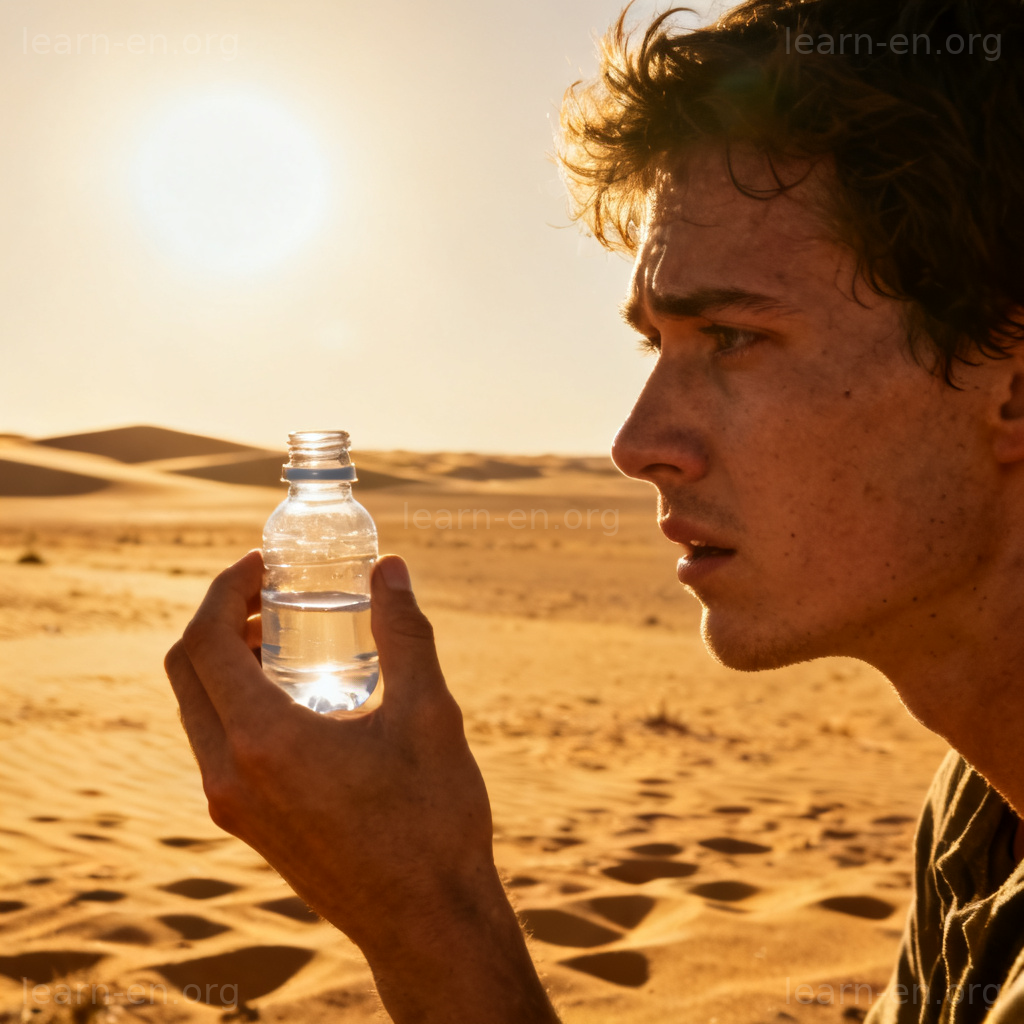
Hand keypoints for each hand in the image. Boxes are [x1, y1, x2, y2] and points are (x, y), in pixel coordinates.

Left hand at [164, 551, 558, 1022]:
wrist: (426, 923)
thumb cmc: (432, 820)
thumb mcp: (428, 714)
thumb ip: (405, 633)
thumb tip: (390, 567)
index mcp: (264, 741)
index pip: (205, 642)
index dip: (224, 589)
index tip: (260, 563)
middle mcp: (229, 774)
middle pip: (186, 672)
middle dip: (219, 619)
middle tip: (270, 592)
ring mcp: (233, 805)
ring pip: (197, 710)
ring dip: (225, 661)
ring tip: (287, 635)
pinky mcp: (248, 824)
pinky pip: (216, 744)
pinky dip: (236, 701)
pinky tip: (298, 694)